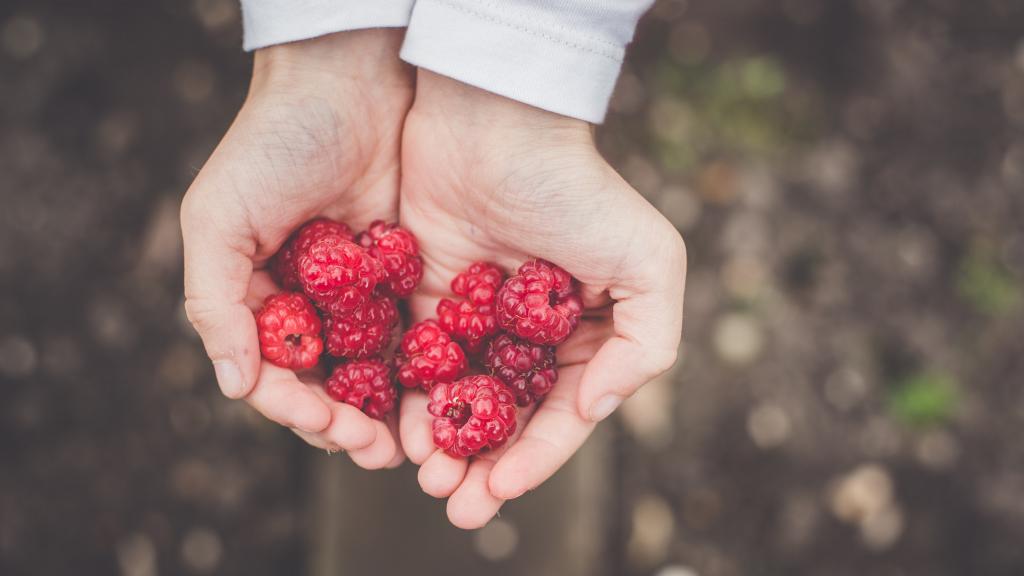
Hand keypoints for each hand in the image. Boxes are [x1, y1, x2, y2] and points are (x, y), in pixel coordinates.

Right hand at [180, 30, 411, 467]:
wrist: (349, 82)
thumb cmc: (271, 145)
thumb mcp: (218, 218)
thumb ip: (215, 302)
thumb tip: (233, 386)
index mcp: (259, 300)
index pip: (274, 374)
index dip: (297, 408)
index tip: (329, 427)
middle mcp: (311, 306)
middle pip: (329, 385)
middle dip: (349, 425)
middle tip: (379, 452)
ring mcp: (361, 295)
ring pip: (376, 370)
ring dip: (391, 411)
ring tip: (414, 443)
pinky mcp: (409, 277)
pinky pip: (418, 333)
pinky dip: (428, 368)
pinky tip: (448, 394)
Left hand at [397, 72, 686, 527]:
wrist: (494, 122)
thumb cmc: (577, 189)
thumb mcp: (650, 262)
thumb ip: (647, 345)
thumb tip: (592, 410)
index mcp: (583, 334)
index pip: (560, 414)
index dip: (535, 459)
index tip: (502, 490)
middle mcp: (528, 335)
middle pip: (503, 420)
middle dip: (482, 468)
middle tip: (457, 505)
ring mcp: (474, 319)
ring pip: (455, 401)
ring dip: (441, 447)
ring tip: (426, 478)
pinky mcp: (423, 298)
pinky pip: (413, 363)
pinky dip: (406, 400)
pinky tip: (397, 430)